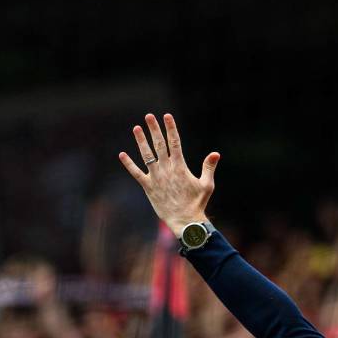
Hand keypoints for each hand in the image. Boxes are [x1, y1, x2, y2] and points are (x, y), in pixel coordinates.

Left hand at [118, 113, 219, 236]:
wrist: (185, 221)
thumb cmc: (197, 204)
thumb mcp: (207, 185)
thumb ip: (208, 168)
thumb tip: (216, 154)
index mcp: (180, 167)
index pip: (175, 143)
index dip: (170, 128)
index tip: (167, 116)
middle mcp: (167, 169)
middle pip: (159, 145)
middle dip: (154, 129)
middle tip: (149, 116)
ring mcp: (156, 177)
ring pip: (147, 155)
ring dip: (141, 141)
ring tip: (136, 128)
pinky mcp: (148, 187)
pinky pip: (136, 173)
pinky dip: (129, 164)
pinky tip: (122, 154)